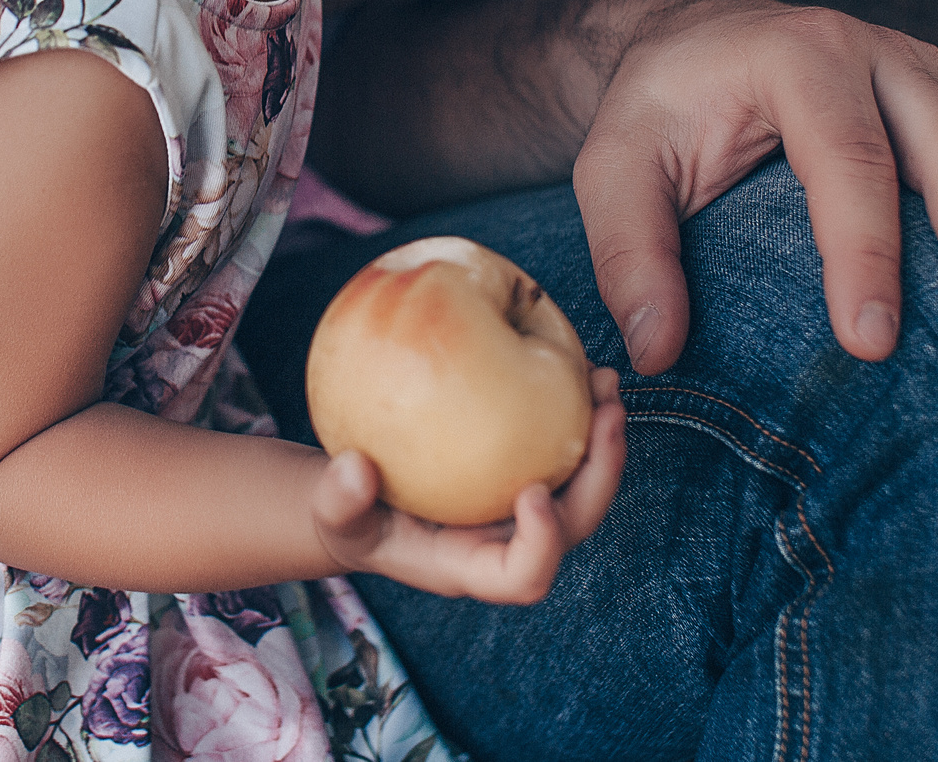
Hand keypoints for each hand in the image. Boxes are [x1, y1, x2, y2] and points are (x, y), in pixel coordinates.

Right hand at [309, 368, 625, 603]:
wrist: (362, 500)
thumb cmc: (348, 515)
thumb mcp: (329, 511)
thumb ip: (338, 499)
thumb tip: (356, 469)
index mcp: (472, 564)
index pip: (523, 576)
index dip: (542, 542)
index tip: (533, 491)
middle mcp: (509, 539)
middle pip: (575, 524)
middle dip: (601, 472)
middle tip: (607, 413)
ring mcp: (519, 507)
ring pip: (581, 482)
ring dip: (601, 434)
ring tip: (604, 378)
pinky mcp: (520, 469)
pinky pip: (560, 445)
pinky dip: (572, 408)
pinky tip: (571, 361)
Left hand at [571, 0, 937, 372]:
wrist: (696, 40)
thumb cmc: (657, 112)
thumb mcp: (613, 163)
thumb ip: (628, 248)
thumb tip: (657, 347)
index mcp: (796, 60)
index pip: (842, 161)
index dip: (861, 253)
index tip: (871, 344)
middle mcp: (880, 57)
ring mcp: (934, 76)